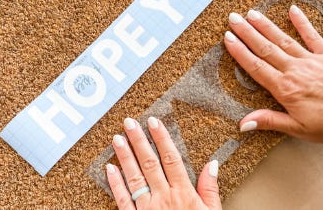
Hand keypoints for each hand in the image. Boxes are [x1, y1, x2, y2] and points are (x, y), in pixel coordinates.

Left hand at [106, 117, 221, 209]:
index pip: (171, 158)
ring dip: (124, 156)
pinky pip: (123, 201)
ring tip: (117, 138)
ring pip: (134, 177)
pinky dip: (115, 184)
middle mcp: (163, 197)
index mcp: (183, 194)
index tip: (154, 121)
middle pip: (150, 163)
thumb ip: (210, 189)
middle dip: (138, 140)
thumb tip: (212, 163)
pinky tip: (109, 168)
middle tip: (129, 122)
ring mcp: (147, 209)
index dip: (161, 138)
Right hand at [224, 5, 322, 145]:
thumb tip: (242, 123)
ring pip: (283, 39)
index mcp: (285, 88)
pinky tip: (292, 10)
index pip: (256, 66)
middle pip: (265, 48)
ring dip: (266, 26)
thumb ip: (269, 121)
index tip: (228, 38)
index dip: (240, 51)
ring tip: (252, 14)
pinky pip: (313, 36)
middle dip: (247, 32)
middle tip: (233, 18)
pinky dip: (302, 23)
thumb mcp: (298, 129)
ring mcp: (311, 60)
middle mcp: (295, 70)